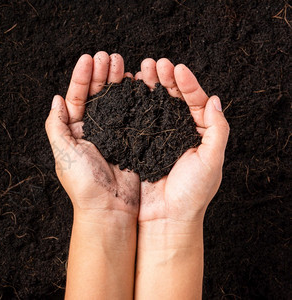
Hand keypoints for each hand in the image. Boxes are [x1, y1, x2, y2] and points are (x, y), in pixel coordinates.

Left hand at [45, 52, 139, 219]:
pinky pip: (131, 114)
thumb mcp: (64, 153)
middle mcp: (92, 130)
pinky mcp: (130, 140)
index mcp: (74, 132)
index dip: (81, 77)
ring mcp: (112, 134)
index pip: (76, 98)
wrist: (110, 210)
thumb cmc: (84, 184)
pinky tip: (135, 83)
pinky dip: (133, 98)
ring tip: (122, 63)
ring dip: (116, 81)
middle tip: (109, 56)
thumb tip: (56, 99)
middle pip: (96, 95)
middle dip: (101, 74)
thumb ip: (56, 126)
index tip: (88, 58)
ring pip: (114, 101)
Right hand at [135, 58, 229, 224]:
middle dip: (165, 79)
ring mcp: (157, 138)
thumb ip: (217, 130)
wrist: (165, 218)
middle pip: (173, 98)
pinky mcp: (140, 145)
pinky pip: (138, 120)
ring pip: (154, 105)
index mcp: (199, 134)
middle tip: (154, 63)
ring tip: (141, 70)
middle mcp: (178, 132)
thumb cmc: (192, 193)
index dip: (187, 83)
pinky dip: (134, 104)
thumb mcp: (212, 160)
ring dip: (149, 86)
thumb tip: (215, 100)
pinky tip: (129, 91)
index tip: (177, 68)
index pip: (195, 101)